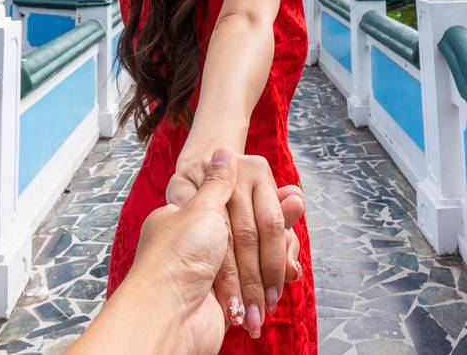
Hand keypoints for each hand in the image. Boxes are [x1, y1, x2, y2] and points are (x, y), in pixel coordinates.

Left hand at [167, 148, 287, 338]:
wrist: (169, 315)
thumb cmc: (177, 258)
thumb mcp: (200, 209)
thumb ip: (220, 183)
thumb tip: (224, 152)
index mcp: (189, 214)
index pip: (239, 207)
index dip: (263, 208)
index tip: (291, 200)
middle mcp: (200, 239)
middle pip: (251, 234)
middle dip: (274, 238)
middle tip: (297, 221)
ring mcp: (214, 268)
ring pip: (259, 255)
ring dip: (278, 258)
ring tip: (295, 259)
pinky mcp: (228, 295)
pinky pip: (259, 280)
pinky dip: (276, 277)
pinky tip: (292, 270)